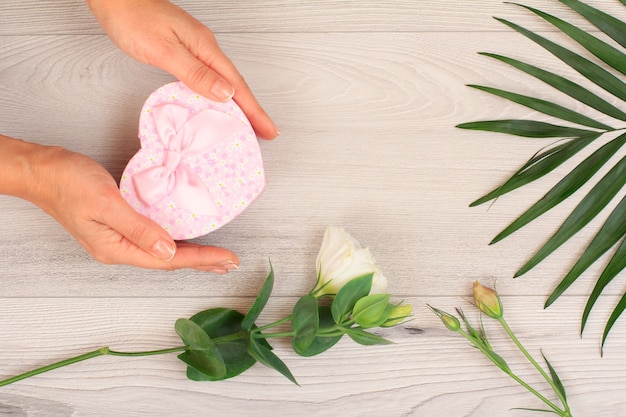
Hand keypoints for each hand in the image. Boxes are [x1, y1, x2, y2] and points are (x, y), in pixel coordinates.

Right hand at [27, 144, 238, 271]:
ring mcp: (117, 240)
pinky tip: (185, 240)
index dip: (201, 260)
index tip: (228, 259)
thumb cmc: (68, 182)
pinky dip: (175, 240)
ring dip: (191, 254)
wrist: (40, 170)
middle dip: (201, 262)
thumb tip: (169, 251)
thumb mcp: (105, 203)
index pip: (168, 260)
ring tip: (215, 258)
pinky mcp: (117, 227)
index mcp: (117, 248)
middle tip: (230, 263)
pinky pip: (153, 238)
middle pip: (168, 261)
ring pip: (162, 251)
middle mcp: (119, 249)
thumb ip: (138, 227)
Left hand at [86, 0, 278, 139]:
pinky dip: (218, 93)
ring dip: (238, 103)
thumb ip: (195, 72)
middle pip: (235, 84)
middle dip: (252, 109)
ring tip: (247, 123)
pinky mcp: (183, 49)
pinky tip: (216, 102)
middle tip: (264, 132)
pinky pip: (209, 77)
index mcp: (205, 47)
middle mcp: (204, 47)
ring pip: (223, 81)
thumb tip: (225, 93)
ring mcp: (195, 47)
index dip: (254, 110)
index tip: (269, 130)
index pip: (236, 85)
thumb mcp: (164, 49)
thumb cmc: (132, 18)